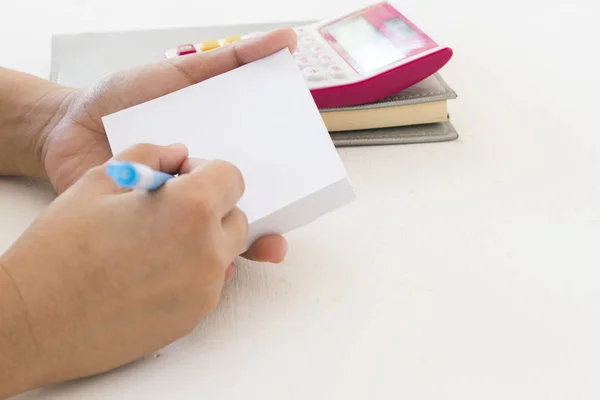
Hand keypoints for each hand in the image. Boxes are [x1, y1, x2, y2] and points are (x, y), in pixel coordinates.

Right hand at [0, 143, 250, 394]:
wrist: (34, 321)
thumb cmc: (59, 250)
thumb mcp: (98, 181)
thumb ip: (148, 157)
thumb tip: (177, 154)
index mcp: (190, 209)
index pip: (232, 177)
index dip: (207, 173)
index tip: (182, 179)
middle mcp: (208, 252)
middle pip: (235, 217)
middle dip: (211, 208)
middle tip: (169, 211)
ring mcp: (204, 290)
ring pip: (224, 253)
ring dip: (204, 241)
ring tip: (155, 244)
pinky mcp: (194, 319)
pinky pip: (209, 284)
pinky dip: (193, 273)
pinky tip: (150, 274)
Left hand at [41, 28, 296, 263]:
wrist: (64, 127)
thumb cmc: (124, 98)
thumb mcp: (182, 74)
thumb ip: (231, 62)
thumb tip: (287, 41)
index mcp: (216, 152)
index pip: (259, 171)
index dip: (285, 184)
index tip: (302, 190)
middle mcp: (202, 186)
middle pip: (243, 210)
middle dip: (265, 228)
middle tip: (276, 240)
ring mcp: (177, 211)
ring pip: (216, 239)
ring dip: (236, 250)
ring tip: (252, 252)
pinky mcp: (150, 231)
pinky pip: (177, 251)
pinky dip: (193, 263)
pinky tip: (205, 266)